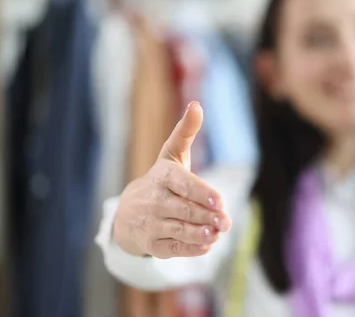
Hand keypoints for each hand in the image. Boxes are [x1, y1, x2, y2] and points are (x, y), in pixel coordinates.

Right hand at [113, 101, 231, 257]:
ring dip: (200, 233)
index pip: (182, 184)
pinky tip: (207, 246)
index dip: (200, 192)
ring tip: (217, 233)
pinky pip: (173, 247)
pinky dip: (190, 248)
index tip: (219, 200)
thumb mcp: (170, 155)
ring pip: (179, 229)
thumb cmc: (161, 179)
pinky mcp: (153, 243)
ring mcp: (152, 223)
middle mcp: (154, 200)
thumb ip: (185, 132)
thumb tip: (197, 105)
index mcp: (162, 176)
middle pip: (184, 209)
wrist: (128, 213)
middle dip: (206, 215)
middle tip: (226, 221)